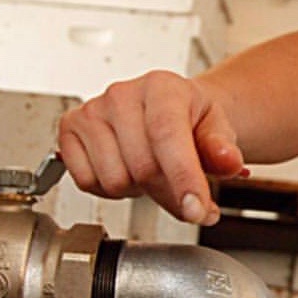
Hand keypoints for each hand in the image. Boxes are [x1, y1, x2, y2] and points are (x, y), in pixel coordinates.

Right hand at [57, 69, 245, 223]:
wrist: (168, 108)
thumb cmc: (191, 118)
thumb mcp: (218, 129)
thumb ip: (224, 150)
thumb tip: (228, 162)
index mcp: (162, 87)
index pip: (167, 136)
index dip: (183, 178)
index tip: (197, 210)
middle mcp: (122, 94)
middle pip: (142, 167)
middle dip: (168, 193)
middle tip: (182, 189)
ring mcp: (92, 111)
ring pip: (113, 180)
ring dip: (137, 190)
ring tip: (149, 170)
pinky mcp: (69, 129)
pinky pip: (86, 181)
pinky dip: (107, 188)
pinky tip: (124, 169)